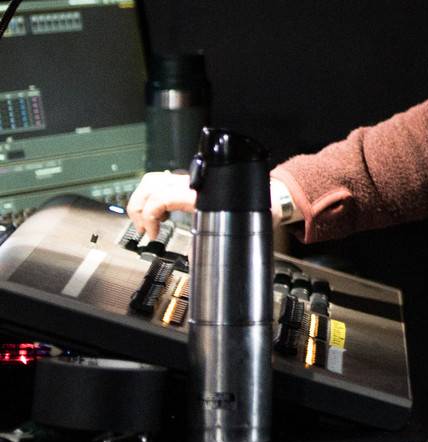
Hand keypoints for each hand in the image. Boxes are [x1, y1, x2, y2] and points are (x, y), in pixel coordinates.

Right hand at [127, 170, 290, 238]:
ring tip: (149, 222)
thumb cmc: (259, 209)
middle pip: (151, 183)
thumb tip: (196, 260)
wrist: (274, 196)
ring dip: (143, 201)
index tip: (152, 234)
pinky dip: (153, 198)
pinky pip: (163, 184)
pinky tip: (162, 215)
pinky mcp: (192, 183)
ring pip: (154, 180)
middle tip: (143, 229)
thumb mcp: (235, 229)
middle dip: (138, 207)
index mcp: (200, 194)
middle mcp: (193, 183)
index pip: (162, 197)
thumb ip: (212, 244)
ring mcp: (191, 181)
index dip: (149, 216)